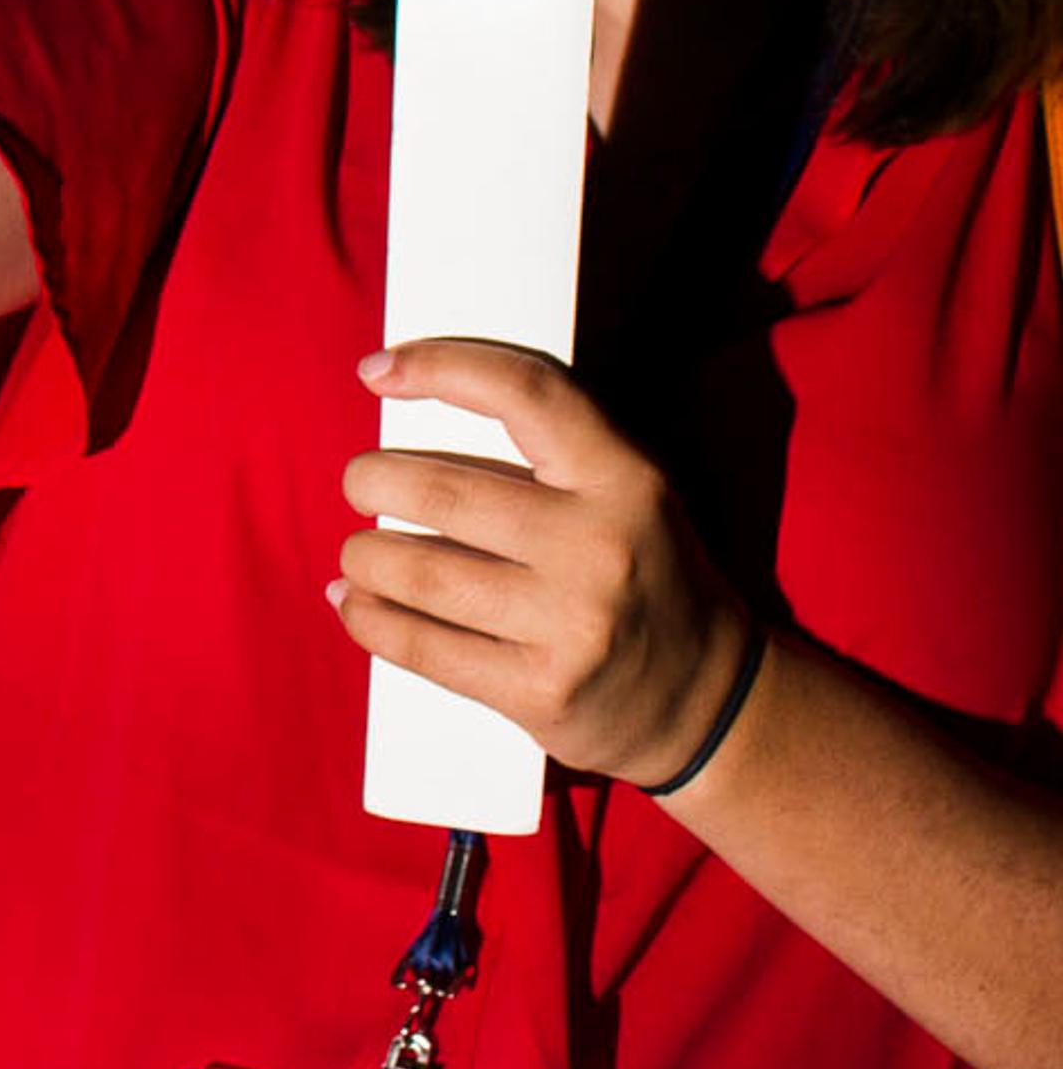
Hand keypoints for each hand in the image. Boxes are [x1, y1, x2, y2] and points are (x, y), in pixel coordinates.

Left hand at [331, 339, 757, 787]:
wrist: (714, 704)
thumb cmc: (645, 574)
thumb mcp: (626, 491)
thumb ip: (544, 446)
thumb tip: (404, 397)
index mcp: (625, 480)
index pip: (523, 391)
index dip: (439, 365)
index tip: (377, 369)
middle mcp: (601, 548)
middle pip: (441, 492)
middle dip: (371, 481)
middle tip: (359, 484)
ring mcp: (574, 626)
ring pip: (418, 572)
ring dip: (363, 557)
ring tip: (359, 554)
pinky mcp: (542, 692)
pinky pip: (423, 647)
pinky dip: (369, 619)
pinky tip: (354, 603)